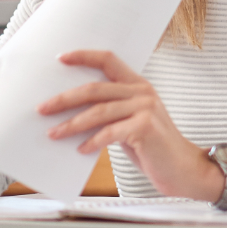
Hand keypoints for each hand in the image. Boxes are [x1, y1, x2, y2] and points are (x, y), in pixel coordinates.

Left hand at [38, 51, 223, 201]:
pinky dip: (92, 141)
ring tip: (53, 133)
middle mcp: (142, 92)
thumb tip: (72, 115)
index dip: (84, 56)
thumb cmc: (153, 149)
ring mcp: (146, 108)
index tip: (60, 58)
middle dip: (64, 99)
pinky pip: (110, 132)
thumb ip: (109, 115)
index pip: (109, 60)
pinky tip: (80, 149)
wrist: (184, 171)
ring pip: (98, 111)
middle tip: (42, 109)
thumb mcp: (130, 125)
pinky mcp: (146, 127)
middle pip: (95, 88)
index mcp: (138, 85)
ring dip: (71, 124)